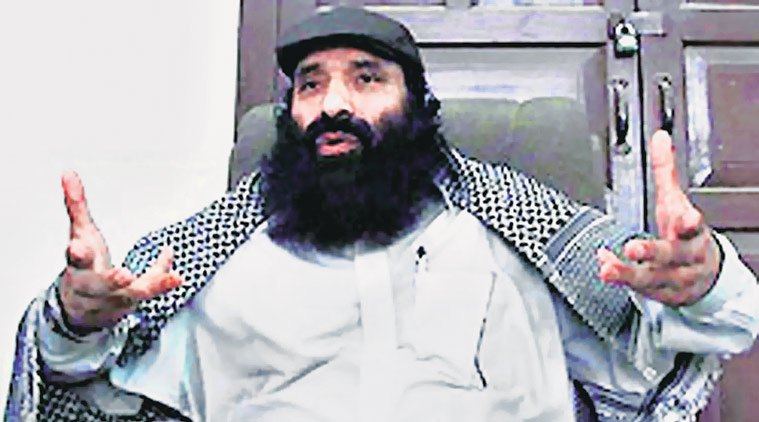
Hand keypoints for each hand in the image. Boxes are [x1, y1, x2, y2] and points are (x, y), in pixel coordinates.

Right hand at [60, 170, 182, 330]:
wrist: (80, 309)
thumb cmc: (83, 268)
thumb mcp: (80, 234)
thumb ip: (77, 206)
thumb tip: (69, 173)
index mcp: (80, 267)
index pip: (75, 260)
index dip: (77, 254)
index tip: (76, 248)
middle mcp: (95, 287)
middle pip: (100, 286)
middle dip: (111, 281)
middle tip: (124, 275)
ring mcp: (115, 299)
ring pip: (133, 295)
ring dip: (152, 287)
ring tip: (172, 278)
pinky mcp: (133, 304)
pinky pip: (150, 292)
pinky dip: (164, 282)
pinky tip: (178, 276)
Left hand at [597, 130, 720, 305]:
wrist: (707, 276)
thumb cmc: (686, 235)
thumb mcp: (675, 201)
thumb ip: (665, 172)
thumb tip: (659, 138)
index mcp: (693, 233)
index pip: (693, 227)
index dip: (689, 223)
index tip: (686, 218)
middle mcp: (686, 258)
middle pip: (672, 255)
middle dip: (652, 251)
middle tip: (633, 247)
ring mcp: (676, 279)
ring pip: (654, 279)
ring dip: (629, 274)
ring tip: (608, 269)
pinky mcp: (663, 296)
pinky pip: (641, 290)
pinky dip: (622, 279)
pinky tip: (605, 267)